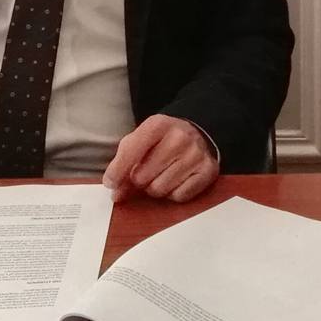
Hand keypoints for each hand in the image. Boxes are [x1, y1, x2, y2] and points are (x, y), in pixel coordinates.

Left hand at [101, 115, 219, 204]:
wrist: (197, 134)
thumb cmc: (161, 141)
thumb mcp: (139, 141)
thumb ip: (123, 163)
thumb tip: (116, 193)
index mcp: (158, 124)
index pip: (131, 151)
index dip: (117, 171)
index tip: (111, 183)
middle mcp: (179, 136)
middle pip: (143, 177)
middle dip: (139, 181)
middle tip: (146, 174)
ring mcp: (196, 153)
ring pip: (160, 189)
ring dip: (156, 188)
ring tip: (162, 176)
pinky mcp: (208, 170)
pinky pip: (180, 196)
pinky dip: (174, 194)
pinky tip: (177, 181)